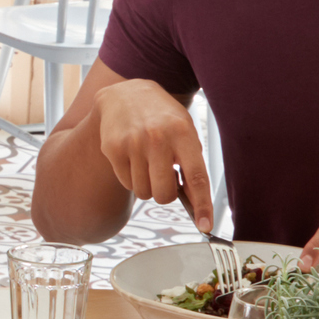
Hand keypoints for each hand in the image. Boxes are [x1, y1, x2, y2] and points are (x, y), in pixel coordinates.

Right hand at [91, 79, 216, 228]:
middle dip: (165, 194)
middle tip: (165, 178)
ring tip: (148, 163)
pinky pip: (127, 184)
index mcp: (182, 133)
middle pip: (164, 194)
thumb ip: (191, 163)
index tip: (206, 225)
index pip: (196, 177)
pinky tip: (134, 158)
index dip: (203, 205)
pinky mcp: (113, 148)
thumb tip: (195, 203)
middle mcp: (157, 138)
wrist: (127, 93)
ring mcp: (132, 143)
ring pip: (144, 193)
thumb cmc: (162, 118)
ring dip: (148, 185)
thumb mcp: (184, 131)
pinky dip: (132, 178)